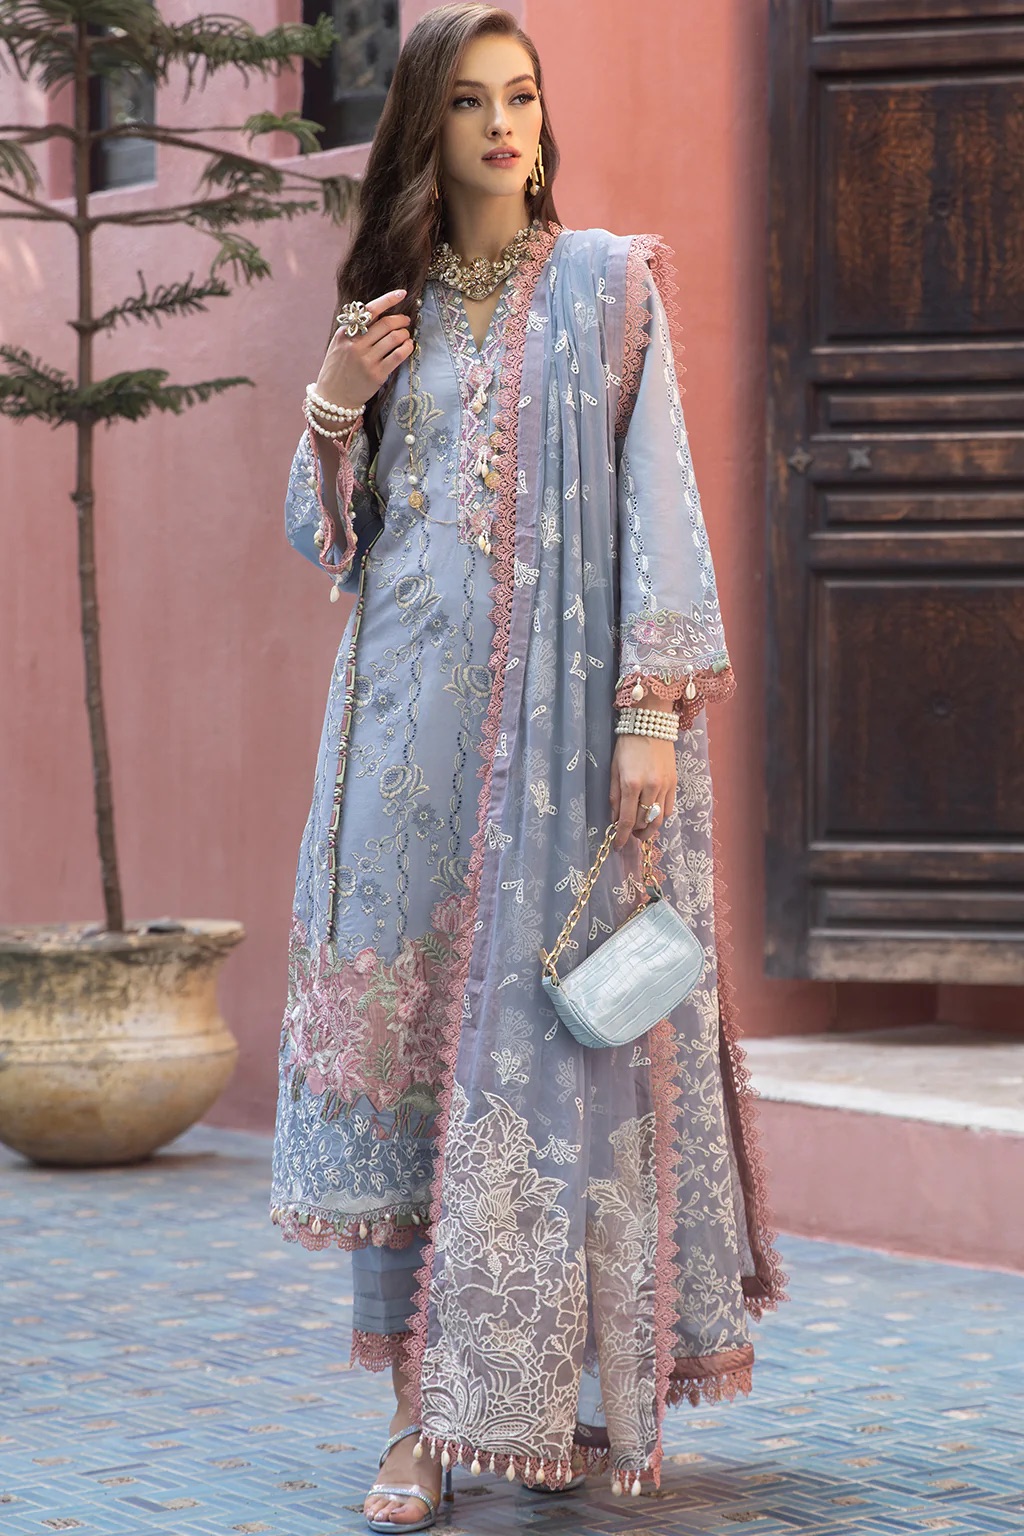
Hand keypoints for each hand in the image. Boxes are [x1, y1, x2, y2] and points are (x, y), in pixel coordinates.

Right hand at [313, 288, 412, 412]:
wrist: (333, 398)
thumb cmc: (338, 369)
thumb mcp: (340, 345)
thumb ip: (355, 331)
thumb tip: (378, 315)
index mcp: (345, 333)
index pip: (369, 310)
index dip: (388, 299)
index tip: (402, 293)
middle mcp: (355, 345)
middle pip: (386, 324)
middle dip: (401, 320)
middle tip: (406, 321)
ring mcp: (366, 360)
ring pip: (394, 338)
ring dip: (405, 334)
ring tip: (405, 336)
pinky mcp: (376, 375)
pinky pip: (398, 355)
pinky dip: (407, 347)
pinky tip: (408, 346)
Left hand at [609, 733, 675, 850]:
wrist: (650, 724)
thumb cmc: (627, 745)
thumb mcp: (614, 769)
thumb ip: (614, 796)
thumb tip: (615, 819)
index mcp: (631, 784)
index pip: (626, 820)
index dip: (621, 836)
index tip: (617, 846)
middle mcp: (650, 787)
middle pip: (644, 822)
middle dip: (634, 833)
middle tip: (628, 835)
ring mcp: (665, 786)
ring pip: (659, 819)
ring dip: (649, 829)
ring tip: (640, 830)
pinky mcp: (674, 783)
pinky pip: (669, 808)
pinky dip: (660, 816)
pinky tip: (652, 815)